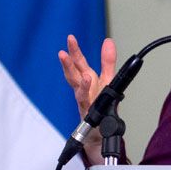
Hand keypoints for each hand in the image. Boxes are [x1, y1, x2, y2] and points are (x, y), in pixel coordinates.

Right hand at [58, 35, 116, 152]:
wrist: (97, 131)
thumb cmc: (99, 104)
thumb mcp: (107, 79)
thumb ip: (107, 61)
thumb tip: (108, 41)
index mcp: (86, 79)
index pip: (78, 63)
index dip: (75, 50)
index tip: (70, 38)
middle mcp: (82, 88)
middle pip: (73, 74)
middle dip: (68, 63)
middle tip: (63, 52)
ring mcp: (83, 100)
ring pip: (76, 88)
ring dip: (74, 78)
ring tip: (74, 69)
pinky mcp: (87, 111)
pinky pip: (86, 101)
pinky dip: (85, 92)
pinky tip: (87, 81)